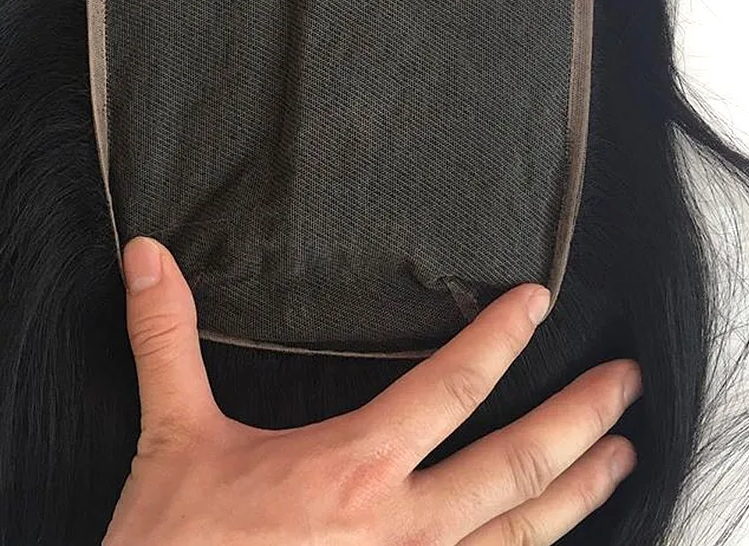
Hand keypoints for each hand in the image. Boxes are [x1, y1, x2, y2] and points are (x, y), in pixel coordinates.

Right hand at [102, 236, 640, 544]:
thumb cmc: (177, 545)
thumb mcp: (171, 434)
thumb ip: (166, 337)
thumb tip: (147, 254)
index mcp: (350, 468)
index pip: (447, 387)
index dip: (499, 338)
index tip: (536, 302)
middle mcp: (399, 528)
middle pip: (514, 467)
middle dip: (577, 418)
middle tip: (622, 382)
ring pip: (522, 537)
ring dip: (580, 495)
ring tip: (621, 459)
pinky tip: (549, 542)